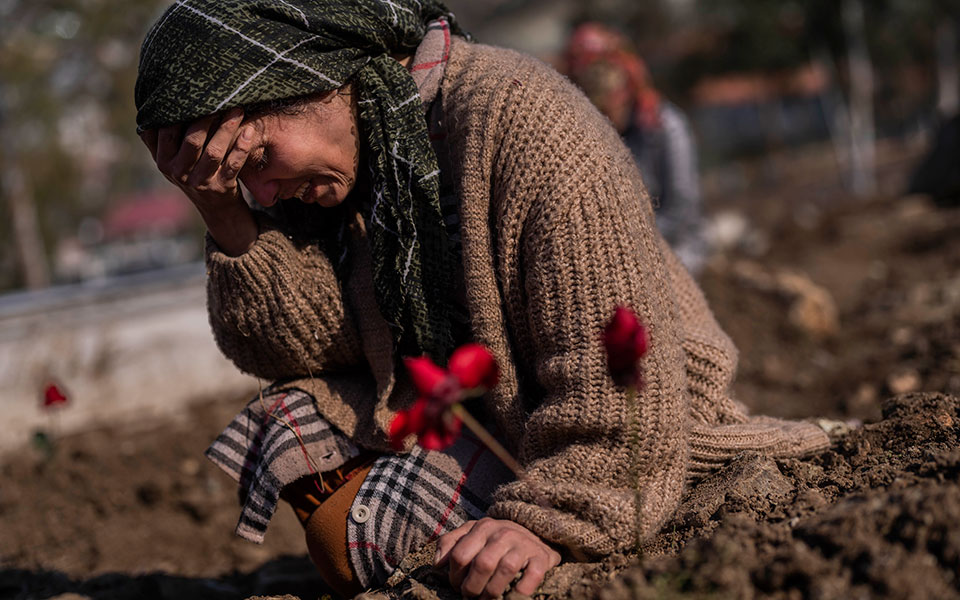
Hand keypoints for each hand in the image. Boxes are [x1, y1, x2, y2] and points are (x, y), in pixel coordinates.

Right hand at [139, 108, 257, 255]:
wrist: (216, 208)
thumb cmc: (192, 173)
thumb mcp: (170, 160)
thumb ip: (158, 138)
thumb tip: (148, 105)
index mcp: (163, 162)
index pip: (166, 132)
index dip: (179, 112)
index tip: (193, 93)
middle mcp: (179, 173)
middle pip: (192, 140)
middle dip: (207, 117)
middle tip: (220, 98)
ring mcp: (201, 182)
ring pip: (214, 151)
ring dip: (227, 128)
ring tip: (237, 109)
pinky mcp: (223, 188)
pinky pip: (234, 164)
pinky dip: (242, 147)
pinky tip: (248, 131)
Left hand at [435, 518, 560, 598]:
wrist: (535, 531)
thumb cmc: (496, 539)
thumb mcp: (472, 533)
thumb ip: (450, 543)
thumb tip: (437, 564)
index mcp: (482, 528)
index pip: (460, 555)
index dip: (455, 577)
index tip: (457, 587)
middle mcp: (502, 533)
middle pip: (482, 564)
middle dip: (472, 588)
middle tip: (471, 598)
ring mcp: (523, 545)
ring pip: (505, 570)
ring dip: (492, 592)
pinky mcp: (540, 557)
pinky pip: (531, 576)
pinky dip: (520, 591)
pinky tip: (511, 597)